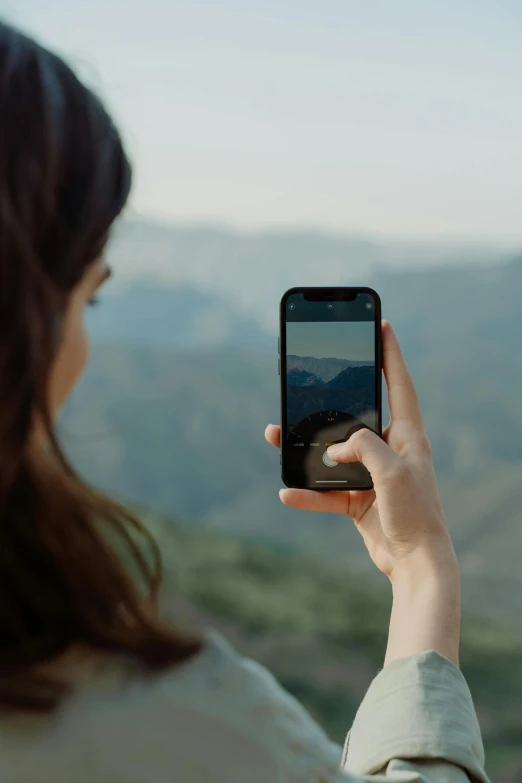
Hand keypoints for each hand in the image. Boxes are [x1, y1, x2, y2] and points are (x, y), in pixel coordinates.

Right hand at [265, 322, 455, 581]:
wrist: (415, 563)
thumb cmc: (415, 512)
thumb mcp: (392, 470)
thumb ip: (363, 446)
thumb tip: (334, 448)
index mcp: (408, 436)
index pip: (399, 385)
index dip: (390, 355)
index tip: (382, 327)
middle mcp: (390, 451)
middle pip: (352, 419)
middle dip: (325, 406)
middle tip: (302, 388)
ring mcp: (372, 476)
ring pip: (331, 454)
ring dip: (305, 450)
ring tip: (276, 437)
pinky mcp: (358, 500)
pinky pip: (326, 492)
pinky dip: (307, 494)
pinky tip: (286, 493)